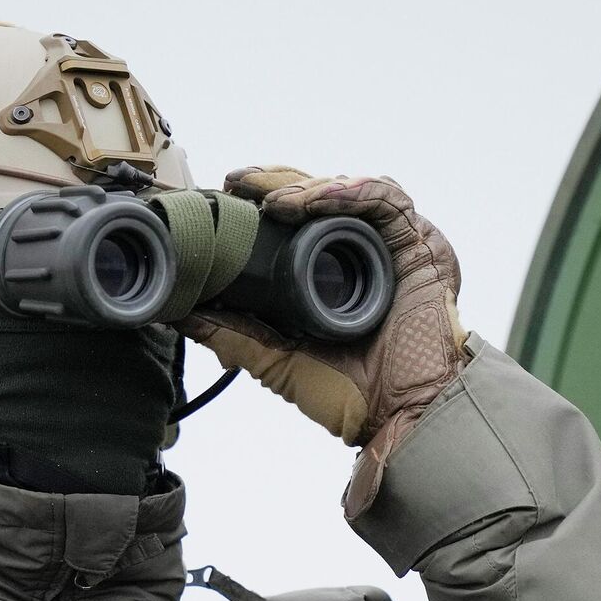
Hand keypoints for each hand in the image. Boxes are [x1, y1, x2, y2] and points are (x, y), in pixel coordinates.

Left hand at [180, 166, 468, 515]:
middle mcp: (366, 254)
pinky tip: (311, 203)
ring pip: (350, 190)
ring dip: (306, 186)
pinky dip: (347, 193)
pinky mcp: (422, 243)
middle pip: (321, 196)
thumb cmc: (354, 395)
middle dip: (277, 183)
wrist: (403, 417)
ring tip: (271, 201)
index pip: (298, 220)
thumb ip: (232, 336)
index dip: (263, 199)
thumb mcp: (276, 359)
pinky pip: (386, 200)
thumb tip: (178, 316)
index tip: (224, 197)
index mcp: (335, 274)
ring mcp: (394, 247)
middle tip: (237, 184)